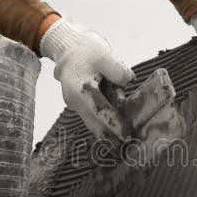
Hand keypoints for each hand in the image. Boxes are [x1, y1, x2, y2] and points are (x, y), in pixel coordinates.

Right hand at [40, 18, 134, 139]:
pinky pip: (92, 117)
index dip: (113, 124)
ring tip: (122, 142)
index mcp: (80, 89)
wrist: (68, 51)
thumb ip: (116, 69)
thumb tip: (128, 81)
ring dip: (107, 132)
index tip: (126, 134)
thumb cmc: (86, 52)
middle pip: (94, 124)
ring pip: (92, 123)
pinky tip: (116, 131)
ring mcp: (75, 105)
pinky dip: (103, 124)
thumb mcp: (103, 55)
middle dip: (110, 136)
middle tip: (128, 145)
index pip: (99, 110)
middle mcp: (75, 101)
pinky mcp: (80, 106)